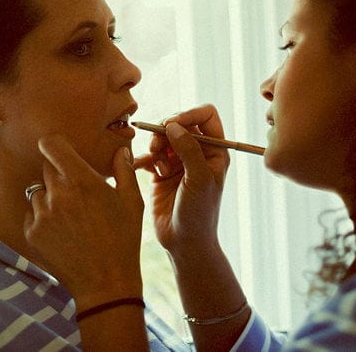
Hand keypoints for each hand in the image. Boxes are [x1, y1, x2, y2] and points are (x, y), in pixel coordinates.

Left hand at [24, 134, 144, 308]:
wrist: (105, 282)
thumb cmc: (123, 240)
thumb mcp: (132, 202)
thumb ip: (123, 170)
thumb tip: (121, 150)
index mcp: (81, 180)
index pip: (51, 145)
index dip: (54, 146)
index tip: (61, 152)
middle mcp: (57, 193)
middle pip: (47, 168)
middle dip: (60, 176)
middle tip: (78, 194)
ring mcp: (41, 214)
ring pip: (38, 192)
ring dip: (50, 198)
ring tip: (72, 218)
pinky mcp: (32, 232)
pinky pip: (32, 214)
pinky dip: (43, 219)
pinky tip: (63, 233)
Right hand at [135, 104, 229, 255]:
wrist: (184, 242)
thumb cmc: (200, 213)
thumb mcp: (199, 179)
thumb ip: (189, 149)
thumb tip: (173, 124)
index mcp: (215, 151)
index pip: (206, 115)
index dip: (189, 114)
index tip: (172, 124)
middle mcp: (198, 152)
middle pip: (180, 123)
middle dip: (166, 130)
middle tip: (157, 146)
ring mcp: (179, 162)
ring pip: (162, 137)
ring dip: (155, 146)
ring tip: (156, 165)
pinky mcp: (161, 173)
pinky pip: (149, 156)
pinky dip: (142, 158)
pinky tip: (139, 167)